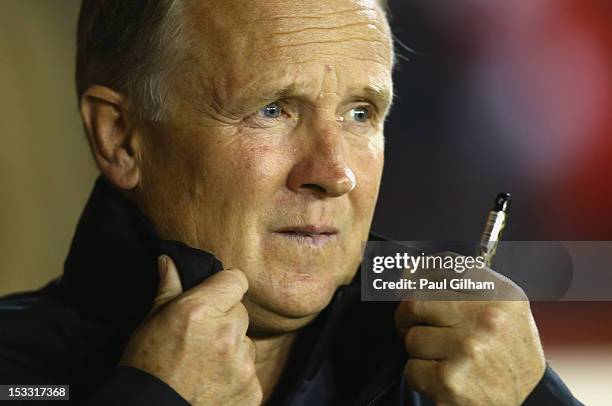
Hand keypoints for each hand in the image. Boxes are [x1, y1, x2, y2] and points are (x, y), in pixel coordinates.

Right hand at [120, 255, 261, 405]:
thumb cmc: (146, 368)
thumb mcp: (152, 323)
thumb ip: (169, 288)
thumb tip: (169, 261)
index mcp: (202, 310)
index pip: (236, 279)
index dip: (225, 286)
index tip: (216, 296)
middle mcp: (227, 334)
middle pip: (241, 313)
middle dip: (225, 321)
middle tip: (201, 339)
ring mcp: (242, 364)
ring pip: (246, 344)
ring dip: (232, 350)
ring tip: (204, 366)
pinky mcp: (252, 390)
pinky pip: (250, 372)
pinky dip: (236, 377)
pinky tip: (213, 385)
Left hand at [395, 254, 545, 404]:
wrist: (530, 402)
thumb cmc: (510, 354)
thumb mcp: (504, 308)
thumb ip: (464, 283)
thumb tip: (410, 271)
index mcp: (502, 296)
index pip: (443, 268)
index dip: (418, 275)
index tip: (409, 282)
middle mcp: (487, 320)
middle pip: (416, 302)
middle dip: (408, 317)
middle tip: (416, 326)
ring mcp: (468, 350)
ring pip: (412, 339)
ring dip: (420, 351)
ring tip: (444, 357)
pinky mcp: (450, 380)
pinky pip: (412, 369)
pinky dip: (422, 376)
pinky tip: (445, 377)